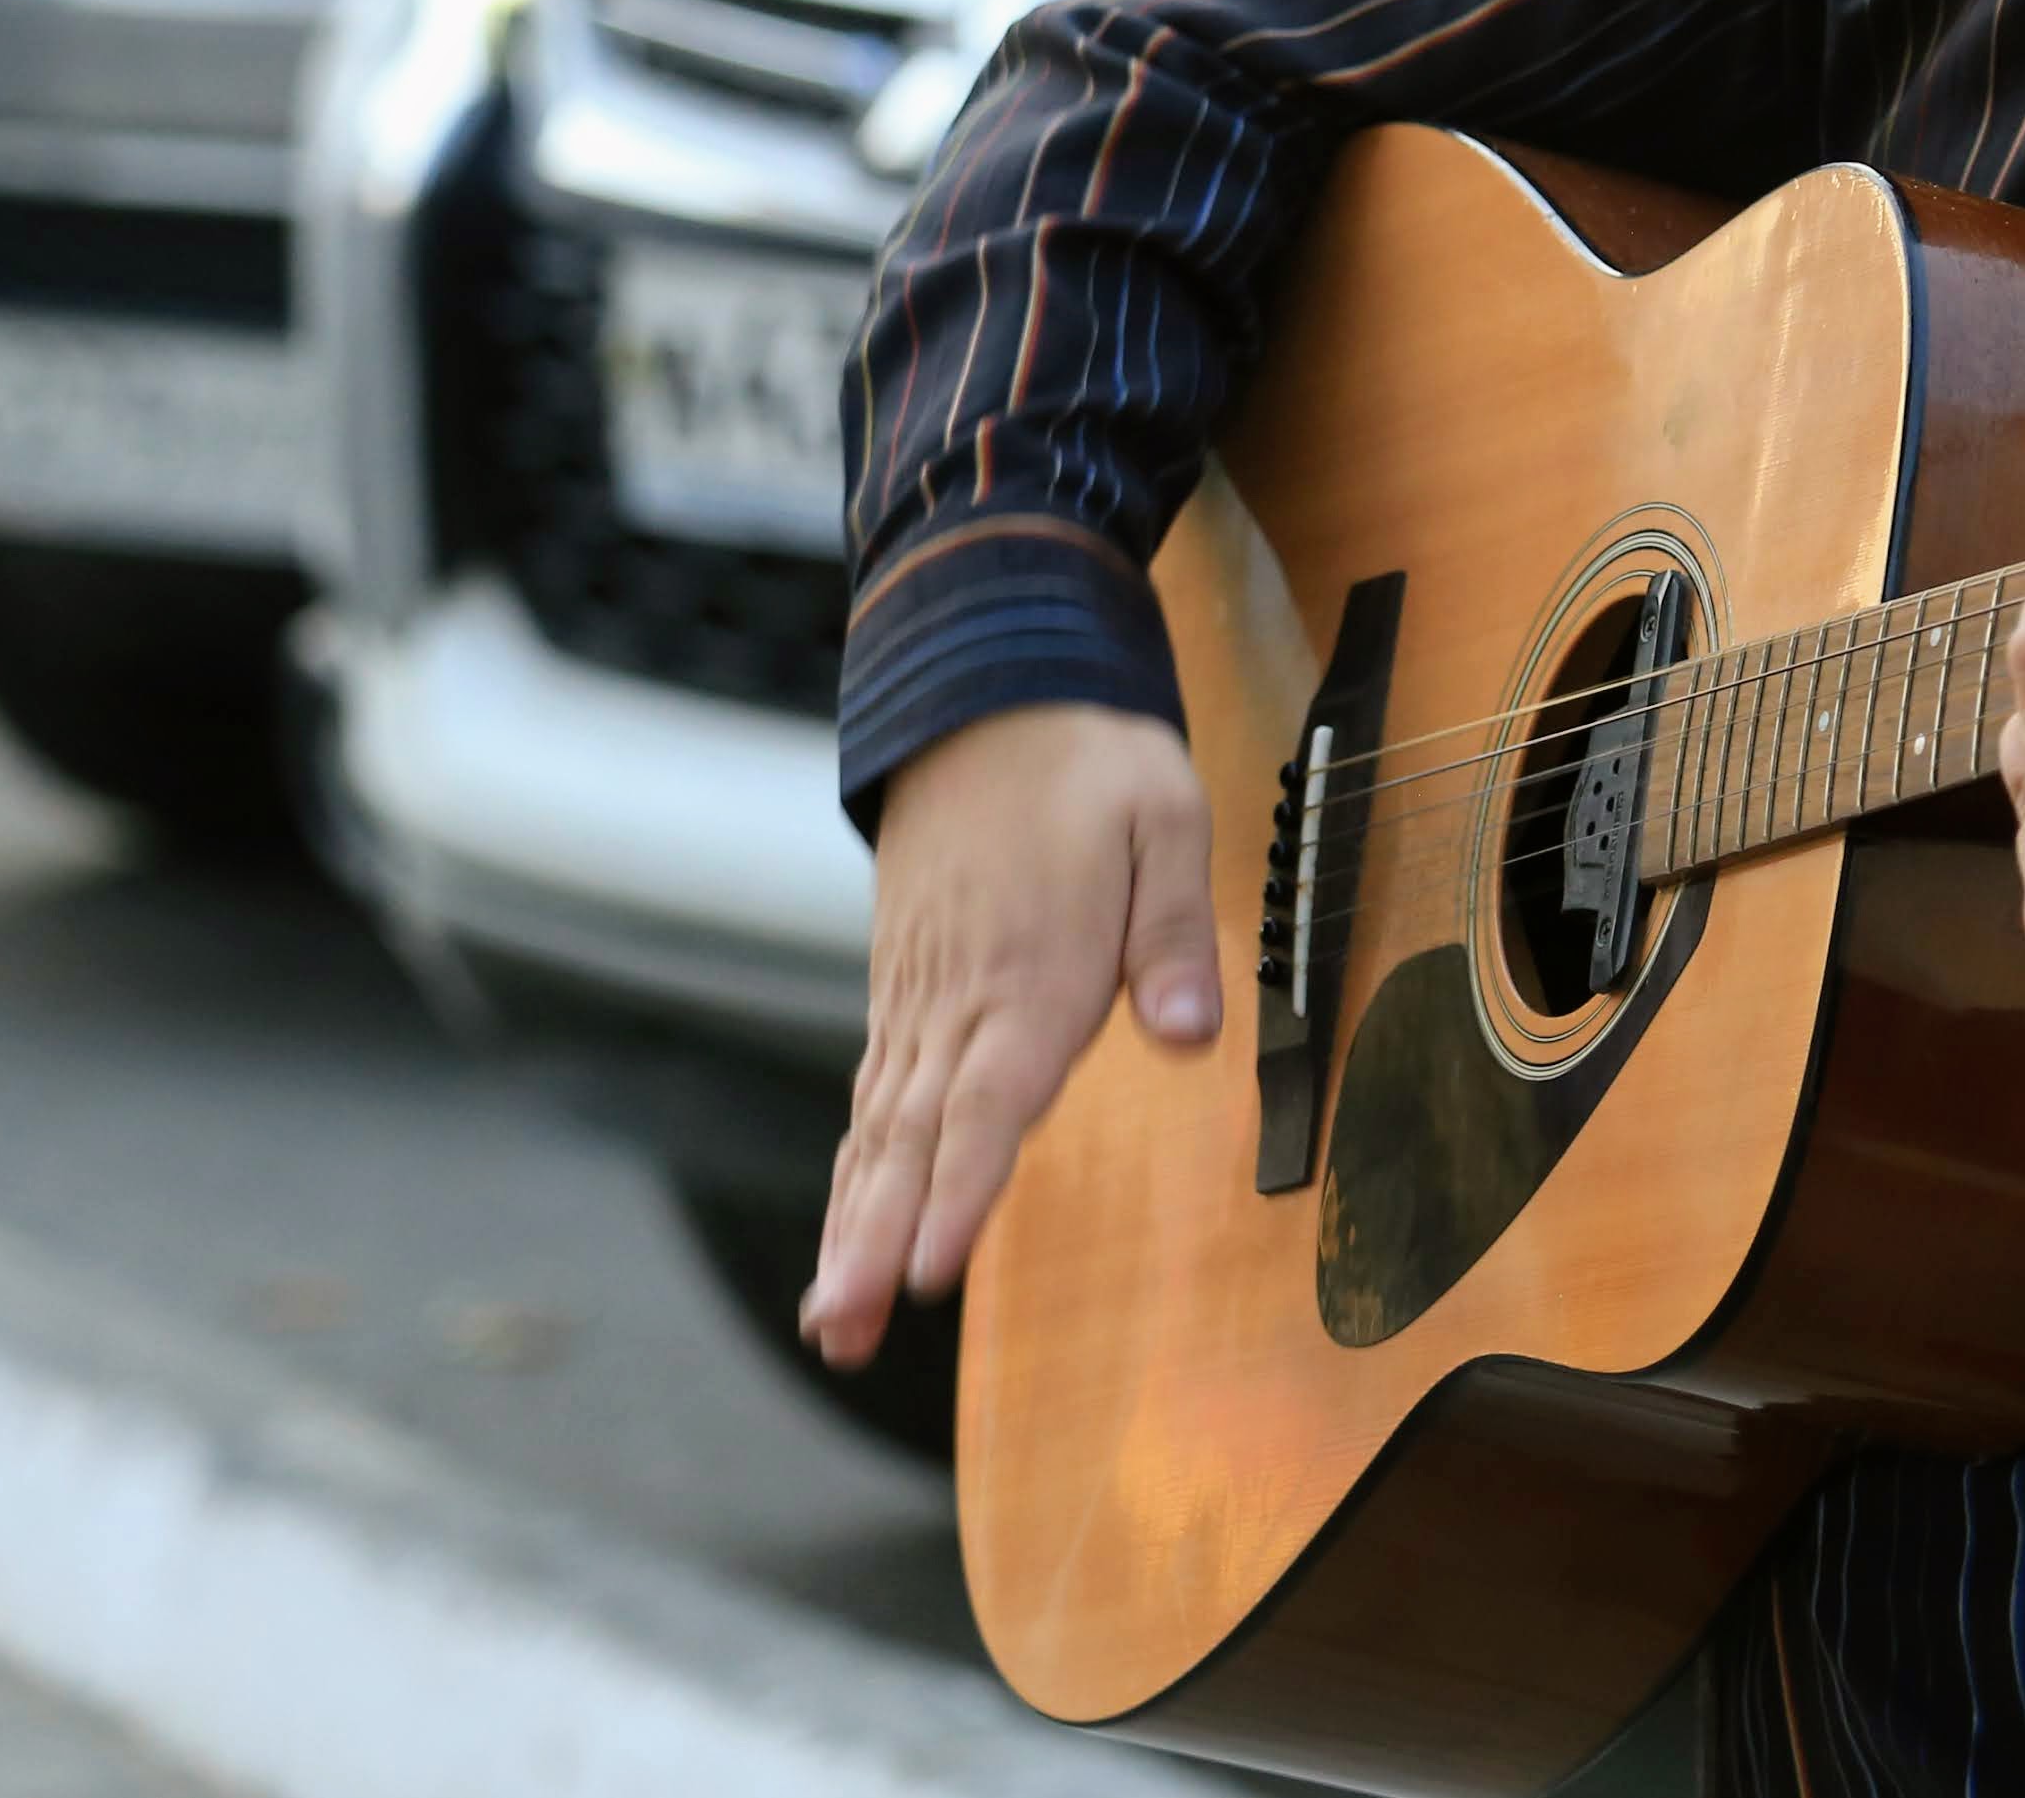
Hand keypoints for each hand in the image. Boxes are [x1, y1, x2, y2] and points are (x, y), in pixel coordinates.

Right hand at [803, 702, 1218, 1368]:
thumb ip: (1172, 931)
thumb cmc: (1090, 761)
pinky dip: (855, 1174)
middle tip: (850, 1327)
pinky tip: (845, 1238)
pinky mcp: (904, 996)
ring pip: (880, 1132)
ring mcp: (920, 1000)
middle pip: (915, 1138)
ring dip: (854, 1227)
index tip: (930, 1268)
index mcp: (1029, 967)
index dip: (961, 1188)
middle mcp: (959, 999)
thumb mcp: (1165, 816)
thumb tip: (1189, 1031)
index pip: (989, 1097)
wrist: (988, 697)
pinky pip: (874, 1099)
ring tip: (834, 1322)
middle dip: (877, 1239)